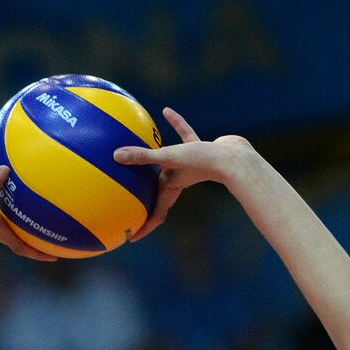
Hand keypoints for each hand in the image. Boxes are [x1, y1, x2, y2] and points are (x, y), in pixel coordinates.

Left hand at [114, 107, 250, 239]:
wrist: (233, 156)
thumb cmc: (202, 161)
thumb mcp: (168, 157)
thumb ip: (142, 156)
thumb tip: (116, 156)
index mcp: (172, 187)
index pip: (156, 214)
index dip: (144, 228)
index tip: (132, 239)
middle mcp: (180, 178)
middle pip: (160, 194)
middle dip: (147, 202)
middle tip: (133, 206)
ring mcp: (191, 164)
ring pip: (170, 163)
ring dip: (157, 160)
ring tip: (143, 153)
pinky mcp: (201, 148)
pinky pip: (184, 135)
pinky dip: (177, 124)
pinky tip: (167, 111)